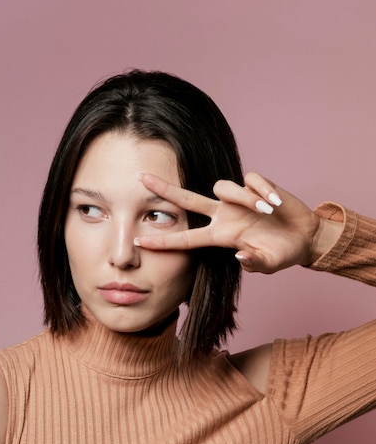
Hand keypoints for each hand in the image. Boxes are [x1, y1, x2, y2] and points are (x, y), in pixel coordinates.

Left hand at [136, 171, 331, 273]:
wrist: (304, 238)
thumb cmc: (281, 254)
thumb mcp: (268, 264)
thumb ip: (255, 263)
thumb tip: (240, 256)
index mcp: (221, 237)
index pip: (186, 239)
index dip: (163, 241)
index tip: (138, 241)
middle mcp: (224, 216)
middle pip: (188, 200)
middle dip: (166, 190)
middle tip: (142, 178)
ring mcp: (238, 200)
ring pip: (224, 187)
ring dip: (244, 197)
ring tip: (268, 211)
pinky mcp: (256, 186)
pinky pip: (251, 180)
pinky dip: (263, 191)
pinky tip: (276, 203)